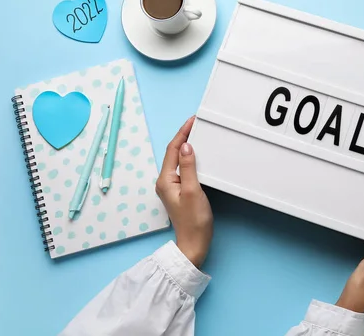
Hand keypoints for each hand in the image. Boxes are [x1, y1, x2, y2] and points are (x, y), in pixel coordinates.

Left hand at [155, 116, 212, 267]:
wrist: (194, 243)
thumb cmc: (194, 221)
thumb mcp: (193, 191)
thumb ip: (189, 167)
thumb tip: (186, 146)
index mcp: (165, 179)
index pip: (173, 149)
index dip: (182, 133)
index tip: (192, 120)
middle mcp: (165, 181)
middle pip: (174, 152)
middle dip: (184, 136)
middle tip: (197, 123)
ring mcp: (171, 186)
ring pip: (178, 159)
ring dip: (187, 146)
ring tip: (198, 134)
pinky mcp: (179, 191)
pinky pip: (183, 168)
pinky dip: (190, 158)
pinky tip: (198, 155)